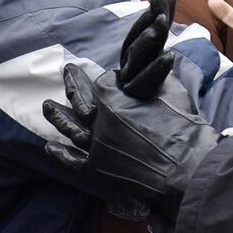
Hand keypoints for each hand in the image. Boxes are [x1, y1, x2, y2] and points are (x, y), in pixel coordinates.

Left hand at [42, 0, 175, 212]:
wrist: (186, 166)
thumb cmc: (181, 125)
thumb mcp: (169, 89)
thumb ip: (154, 74)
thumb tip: (151, 62)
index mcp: (111, 95)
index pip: (104, 82)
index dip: (113, 80)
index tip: (121, 79)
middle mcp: (97, 119)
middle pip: (80, 99)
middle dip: (74, 84)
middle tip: (67, 71)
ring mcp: (95, 145)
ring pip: (70, 128)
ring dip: (57, 116)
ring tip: (45, 106)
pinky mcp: (97, 170)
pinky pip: (73, 162)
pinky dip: (61, 155)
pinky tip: (49, 148)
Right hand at [118, 0, 175, 97]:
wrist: (148, 132)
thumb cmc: (153, 93)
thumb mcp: (159, 59)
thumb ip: (160, 33)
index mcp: (136, 56)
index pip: (145, 28)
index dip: (156, 9)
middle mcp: (130, 66)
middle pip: (140, 37)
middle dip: (151, 16)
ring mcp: (129, 82)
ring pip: (138, 57)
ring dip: (150, 37)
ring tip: (162, 21)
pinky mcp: (135, 100)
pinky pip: (145, 84)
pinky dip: (156, 70)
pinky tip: (170, 57)